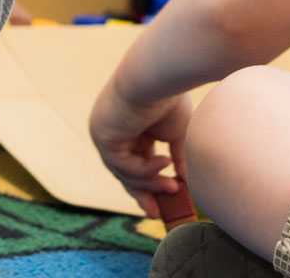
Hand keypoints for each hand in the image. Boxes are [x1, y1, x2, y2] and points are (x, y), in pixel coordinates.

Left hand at [88, 83, 193, 219]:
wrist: (157, 76)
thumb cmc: (170, 97)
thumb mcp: (177, 133)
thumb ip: (178, 158)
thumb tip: (186, 184)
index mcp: (131, 126)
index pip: (136, 160)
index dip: (150, 181)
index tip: (168, 198)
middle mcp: (114, 130)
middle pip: (125, 171)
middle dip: (143, 193)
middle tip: (157, 213)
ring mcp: (105, 133)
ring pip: (124, 172)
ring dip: (150, 184)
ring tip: (174, 187)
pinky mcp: (103, 136)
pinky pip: (122, 165)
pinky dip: (144, 170)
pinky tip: (164, 164)